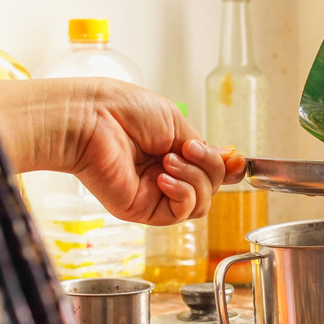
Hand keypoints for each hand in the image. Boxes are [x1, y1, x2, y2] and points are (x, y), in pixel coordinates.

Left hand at [0, 78, 246, 225]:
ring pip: (201, 202)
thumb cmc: (122, 111)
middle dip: (209, 167)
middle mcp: (166, 174)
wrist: (89, 120)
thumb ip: (204, 147)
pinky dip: (182, 194)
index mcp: (173, 151)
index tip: (234, 160)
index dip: (225, 168)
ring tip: (169, 160)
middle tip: (188, 148)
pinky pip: (181, 213)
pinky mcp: (143, 210)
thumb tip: (232, 161)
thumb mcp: (176, 121)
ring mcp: (156, 194)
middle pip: (212, 186)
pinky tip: (163, 177)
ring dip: (194, 179)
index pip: (211, 170)